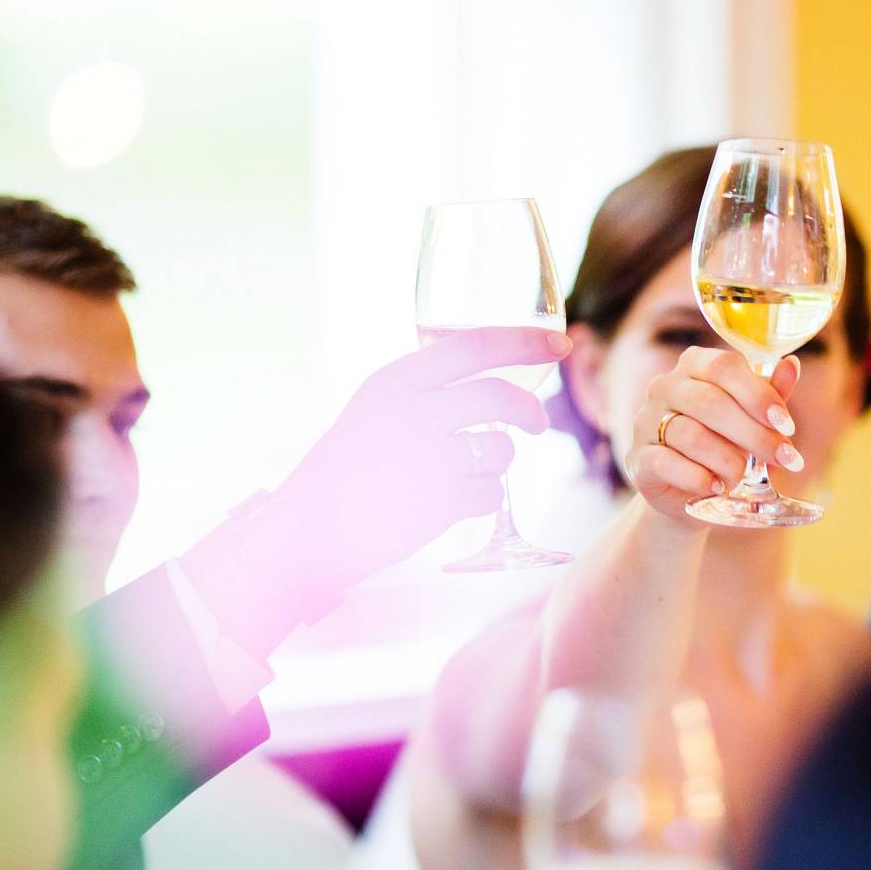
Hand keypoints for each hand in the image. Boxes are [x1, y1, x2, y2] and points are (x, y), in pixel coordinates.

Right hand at [273, 326, 568, 588]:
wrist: (310, 527)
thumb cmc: (350, 467)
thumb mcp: (377, 409)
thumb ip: (428, 392)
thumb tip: (499, 383)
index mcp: (397, 381)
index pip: (475, 345)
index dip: (526, 342)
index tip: (560, 346)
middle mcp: (413, 412)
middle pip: (500, 396)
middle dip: (529, 410)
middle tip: (538, 424)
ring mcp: (426, 458)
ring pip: (501, 449)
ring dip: (497, 462)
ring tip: (461, 473)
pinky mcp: (438, 502)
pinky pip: (491, 494)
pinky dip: (482, 499)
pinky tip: (450, 502)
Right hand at [626, 347, 801, 524]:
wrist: (689, 492)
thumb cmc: (724, 445)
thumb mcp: (752, 419)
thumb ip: (770, 394)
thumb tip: (790, 366)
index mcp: (694, 366)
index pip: (725, 367)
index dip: (758, 395)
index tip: (786, 425)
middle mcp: (664, 387)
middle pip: (710, 403)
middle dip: (753, 434)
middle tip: (783, 458)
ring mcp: (645, 422)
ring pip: (691, 435)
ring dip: (727, 460)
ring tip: (744, 476)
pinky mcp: (638, 458)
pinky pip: (667, 464)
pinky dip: (698, 478)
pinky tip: (716, 488)